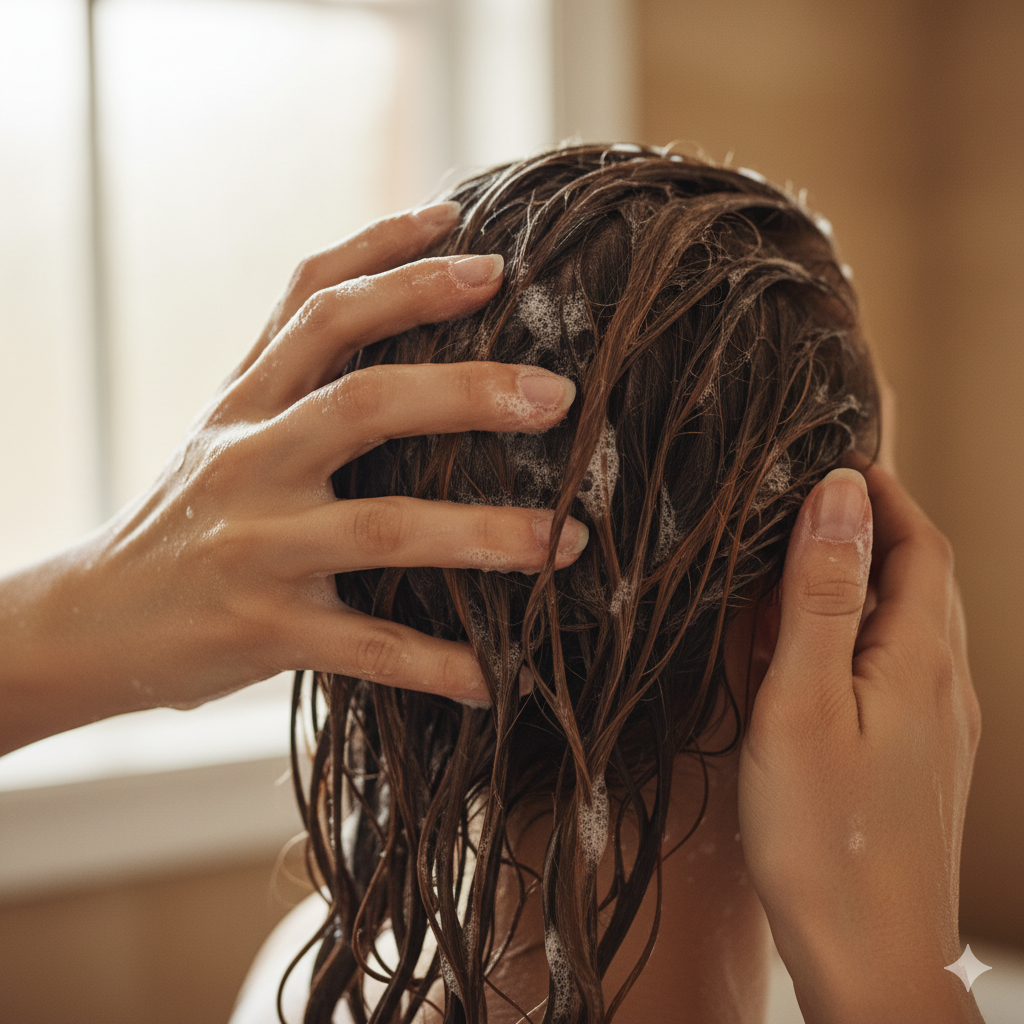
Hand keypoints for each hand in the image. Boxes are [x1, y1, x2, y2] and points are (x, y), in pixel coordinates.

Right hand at [0, 202, 588, 755]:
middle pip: (365, 402)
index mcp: (247, 401)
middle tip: (560, 395)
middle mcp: (251, 460)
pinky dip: (437, 663)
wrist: (94, 618)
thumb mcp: (225, 427)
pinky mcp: (265, 629)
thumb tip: (388, 291)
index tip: (483, 251)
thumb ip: (292, 368)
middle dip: (467, 391)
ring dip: (486, 534)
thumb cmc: (187, 514)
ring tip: (569, 539)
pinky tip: (497, 677)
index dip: (397, 263)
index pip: (318, 305)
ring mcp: (257, 546)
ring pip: (383, 528)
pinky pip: (368, 647)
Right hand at [737, 462, 982, 1022]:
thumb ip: (821, 596)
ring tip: (816, 560)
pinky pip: (908, 666)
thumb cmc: (824, 837)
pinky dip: (874, 629)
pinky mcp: (923, 759)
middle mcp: (944, 685)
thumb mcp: (802, 702)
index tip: (837, 455)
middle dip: (883, 523)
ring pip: (918, 621)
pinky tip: (829, 651)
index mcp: (918, 659)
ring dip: (879, 574)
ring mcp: (941, 726)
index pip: (918, 542)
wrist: (872, 961)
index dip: (882, 491)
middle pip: (926, 576)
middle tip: (820, 497)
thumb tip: (838, 495)